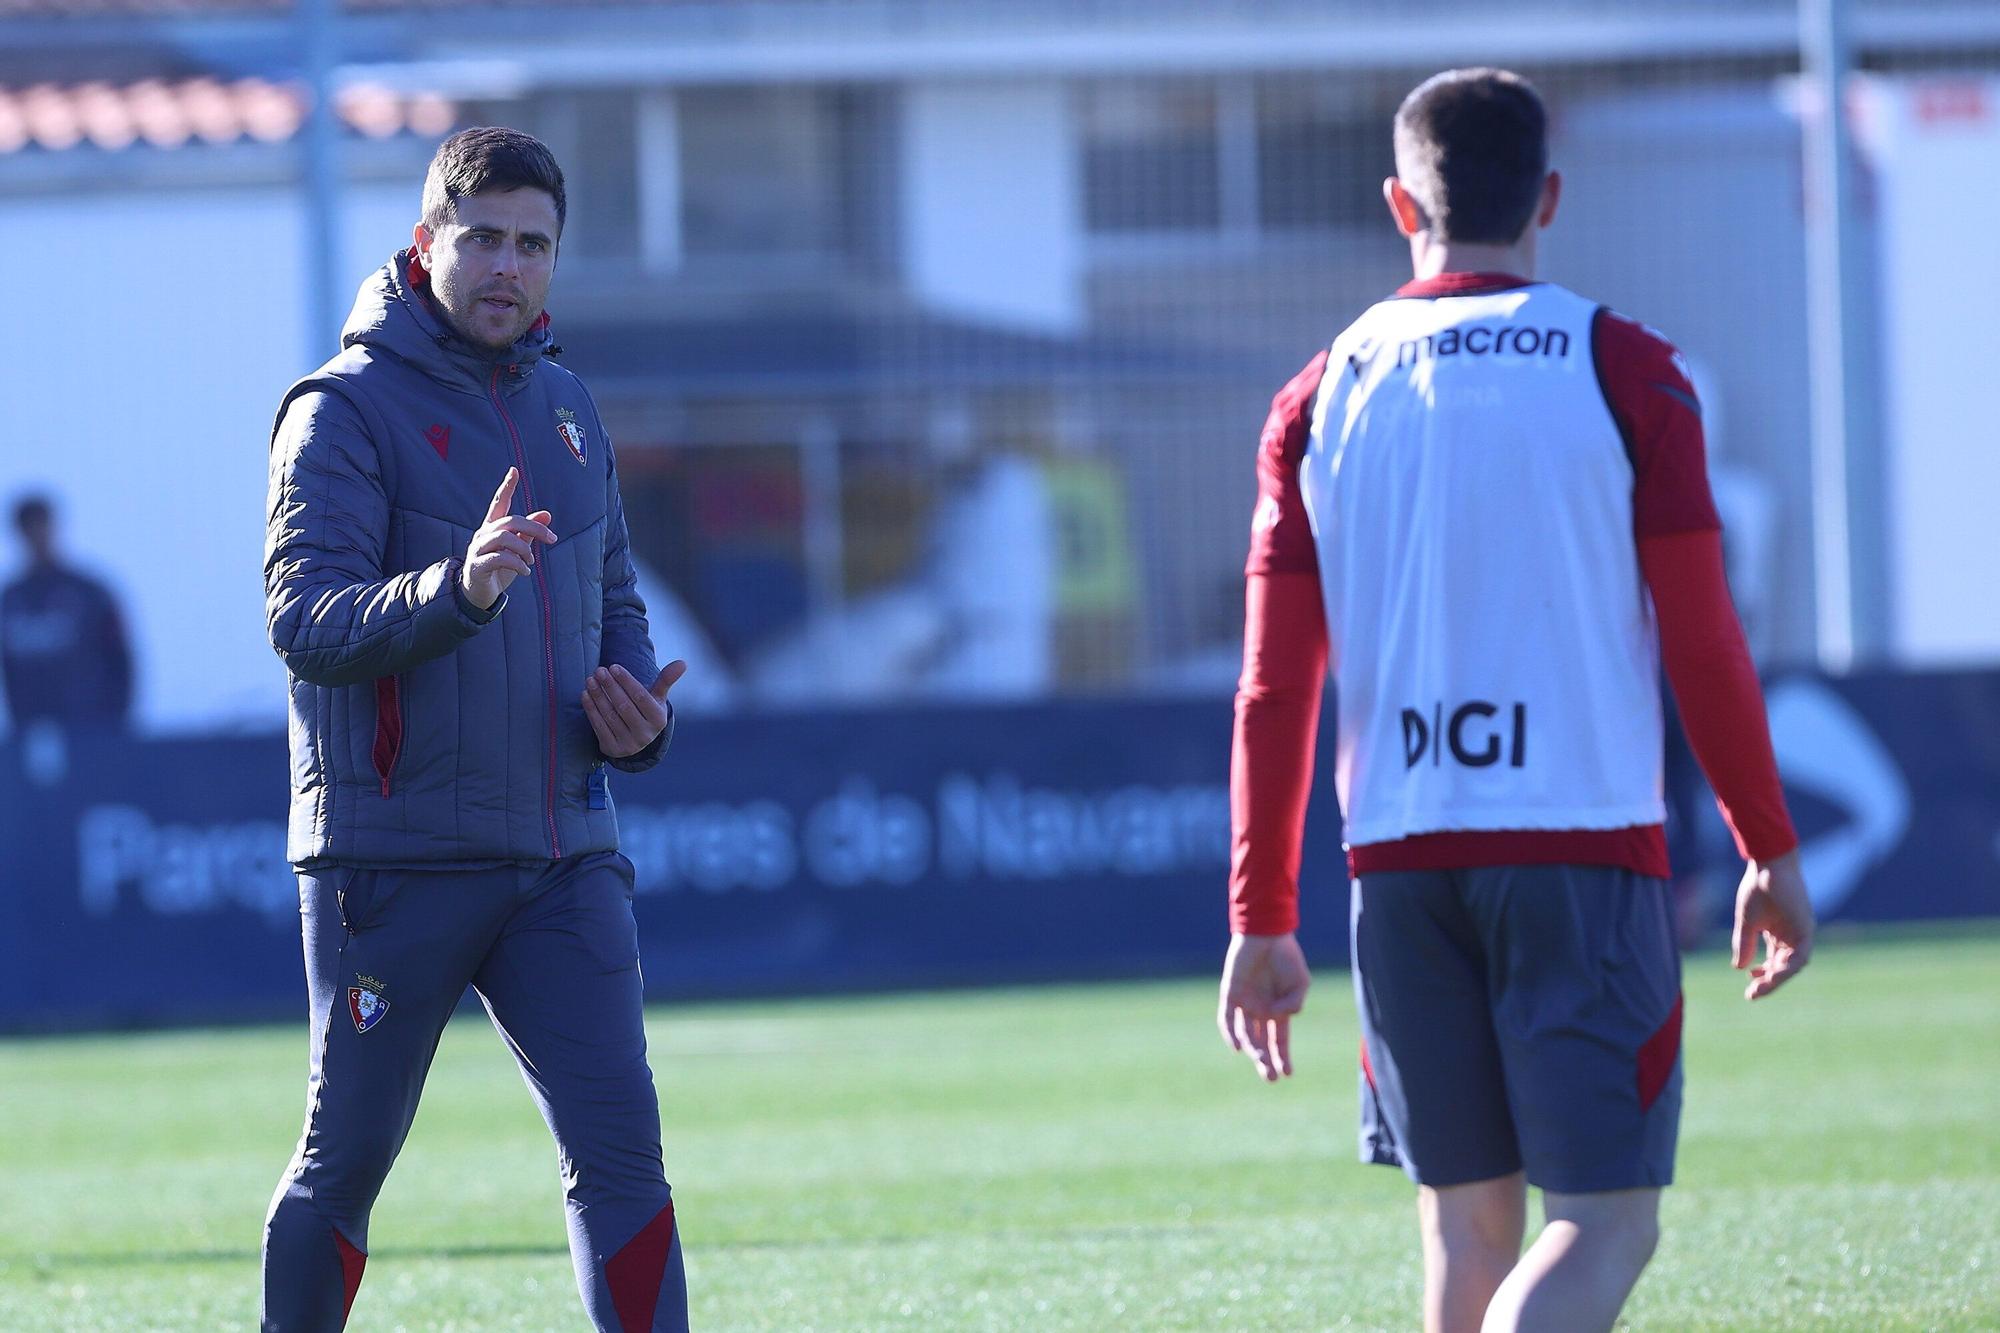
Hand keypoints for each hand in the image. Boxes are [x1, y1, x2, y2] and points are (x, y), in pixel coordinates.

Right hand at [461, 468, 555, 610]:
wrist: (479, 595)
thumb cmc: (498, 570)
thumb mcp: (518, 550)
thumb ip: (529, 532)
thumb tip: (547, 513)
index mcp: (492, 528)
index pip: (498, 504)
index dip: (506, 487)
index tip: (514, 471)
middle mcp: (483, 535)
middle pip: (510, 521)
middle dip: (535, 527)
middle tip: (551, 539)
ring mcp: (478, 549)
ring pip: (504, 537)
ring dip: (524, 549)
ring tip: (531, 561)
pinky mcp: (477, 565)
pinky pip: (500, 558)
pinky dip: (517, 564)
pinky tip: (525, 571)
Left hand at [583, 661, 686, 758]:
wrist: (636, 742)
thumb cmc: (646, 713)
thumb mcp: (657, 699)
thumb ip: (666, 681)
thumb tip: (682, 663)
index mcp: (658, 719)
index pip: (640, 697)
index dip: (626, 681)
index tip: (613, 667)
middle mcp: (645, 734)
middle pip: (624, 706)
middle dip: (610, 686)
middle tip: (599, 670)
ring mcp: (628, 743)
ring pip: (610, 715)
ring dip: (598, 696)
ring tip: (590, 680)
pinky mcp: (612, 749)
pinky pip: (599, 726)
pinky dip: (591, 709)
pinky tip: (585, 694)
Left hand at [1218, 932, 1310, 1082]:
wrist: (1268, 933)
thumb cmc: (1287, 958)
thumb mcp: (1300, 983)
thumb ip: (1294, 1003)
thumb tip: (1280, 1016)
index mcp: (1278, 1010)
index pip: (1279, 1041)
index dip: (1282, 1057)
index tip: (1287, 1074)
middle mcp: (1260, 1010)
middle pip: (1261, 1043)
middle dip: (1265, 1061)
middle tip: (1270, 1078)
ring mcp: (1244, 1003)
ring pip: (1246, 1033)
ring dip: (1252, 1048)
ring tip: (1259, 1059)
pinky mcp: (1230, 993)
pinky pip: (1227, 1017)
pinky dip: (1231, 1032)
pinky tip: (1237, 1046)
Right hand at [1732, 849, 1813, 999]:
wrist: (1768, 864)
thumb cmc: (1757, 887)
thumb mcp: (1746, 921)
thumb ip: (1744, 943)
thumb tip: (1738, 967)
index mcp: (1778, 934)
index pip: (1773, 963)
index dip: (1762, 977)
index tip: (1748, 989)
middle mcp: (1792, 936)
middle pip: (1783, 967)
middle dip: (1768, 983)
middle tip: (1751, 995)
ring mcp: (1801, 933)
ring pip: (1793, 965)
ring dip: (1777, 978)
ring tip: (1760, 987)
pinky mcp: (1806, 929)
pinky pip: (1800, 955)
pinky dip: (1787, 967)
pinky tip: (1772, 974)